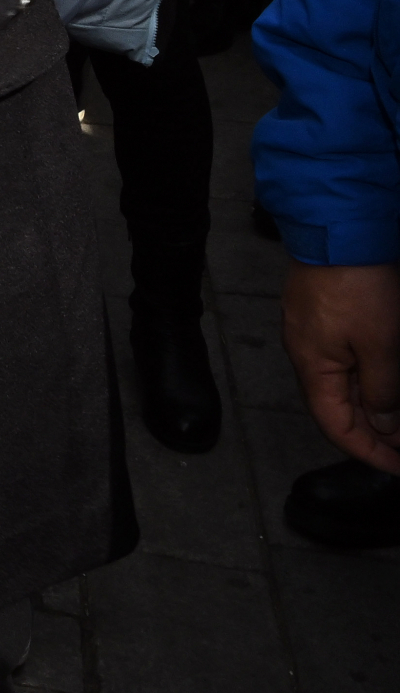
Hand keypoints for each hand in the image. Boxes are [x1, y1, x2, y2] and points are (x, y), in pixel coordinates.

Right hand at [282, 261, 399, 471]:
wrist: (339, 225)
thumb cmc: (358, 283)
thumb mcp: (381, 346)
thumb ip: (382, 392)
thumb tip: (383, 425)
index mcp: (312, 365)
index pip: (336, 427)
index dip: (369, 453)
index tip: (399, 467)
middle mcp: (302, 350)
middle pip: (334, 407)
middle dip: (372, 432)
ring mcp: (308, 327)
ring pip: (338, 382)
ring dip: (369, 404)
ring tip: (399, 416)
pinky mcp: (318, 309)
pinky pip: (338, 357)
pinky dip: (362, 376)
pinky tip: (383, 376)